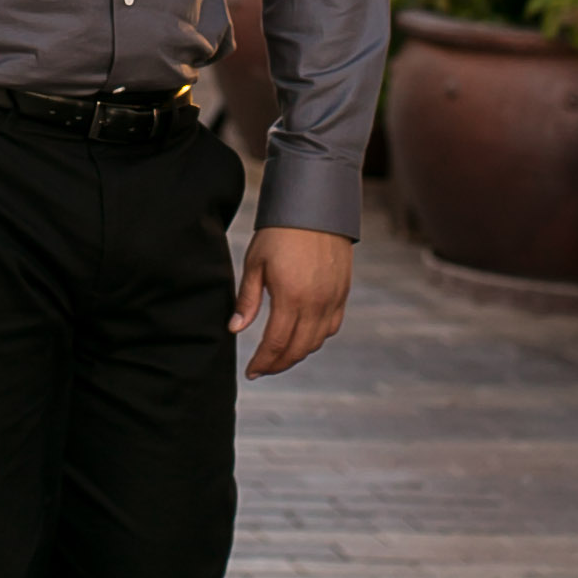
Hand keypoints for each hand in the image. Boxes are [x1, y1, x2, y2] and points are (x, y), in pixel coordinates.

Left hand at [230, 225, 351, 378]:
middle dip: (278, 364)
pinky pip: (332, 326)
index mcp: (290, 297)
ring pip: (316, 341)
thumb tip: (234, 329)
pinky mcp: (343, 292)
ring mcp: (332, 299)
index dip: (263, 362)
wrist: (315, 206)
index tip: (251, 371)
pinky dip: (316, 338)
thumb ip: (247, 300)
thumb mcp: (255, 263)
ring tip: (279, 354)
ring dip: (297, 353)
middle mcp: (315, 303)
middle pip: (298, 349)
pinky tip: (302, 336)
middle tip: (263, 368)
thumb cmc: (279, 232)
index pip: (276, 343)